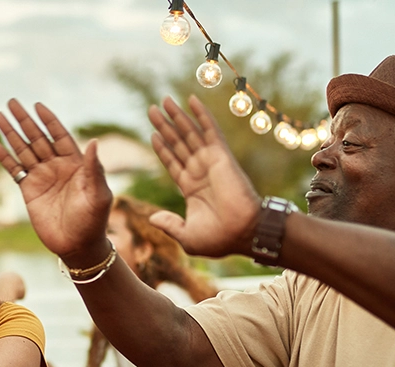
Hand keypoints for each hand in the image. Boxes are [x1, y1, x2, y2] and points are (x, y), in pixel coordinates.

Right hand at [0, 99, 112, 266]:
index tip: (37, 106)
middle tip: (11, 102)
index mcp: (75, 163)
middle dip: (25, 120)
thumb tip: (94, 142)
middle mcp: (57, 166)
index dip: (49, 120)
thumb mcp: (98, 194)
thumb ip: (94, 169)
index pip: (60, 135)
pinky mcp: (29, 190)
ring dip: (11, 133)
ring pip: (24, 149)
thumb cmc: (93, 220)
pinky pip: (15, 169)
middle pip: (38, 137)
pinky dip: (4, 157)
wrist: (77, 245)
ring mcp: (42, 177)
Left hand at [147, 96, 260, 256]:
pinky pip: (209, 130)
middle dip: (165, 126)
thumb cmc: (219, 239)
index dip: (162, 147)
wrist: (243, 233)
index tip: (152, 132)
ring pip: (189, 133)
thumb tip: (152, 219)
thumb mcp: (186, 235)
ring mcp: (209, 162)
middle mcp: (199, 171)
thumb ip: (169, 224)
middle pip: (177, 143)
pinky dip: (201, 114)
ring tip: (163, 100)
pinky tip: (191, 99)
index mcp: (190, 188)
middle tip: (152, 108)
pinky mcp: (221, 156)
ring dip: (177, 116)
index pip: (172, 162)